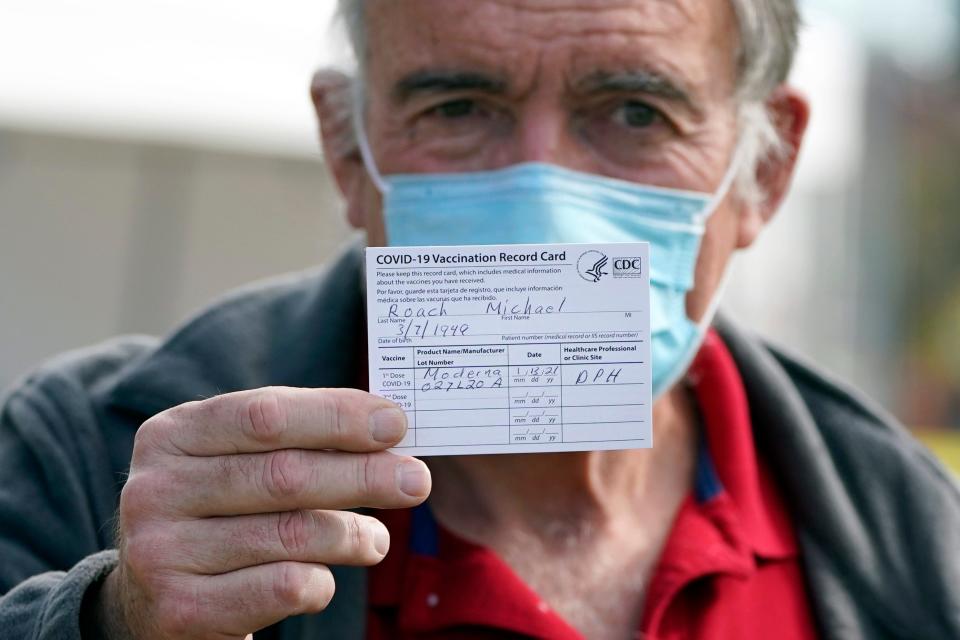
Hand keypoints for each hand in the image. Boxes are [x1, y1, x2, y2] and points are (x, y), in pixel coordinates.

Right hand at [98, 387, 428, 638]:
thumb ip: (293, 440)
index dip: (337, 416)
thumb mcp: (233, 462)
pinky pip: (280, 589)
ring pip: (289, 534)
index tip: (395, 423)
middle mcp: (156, 489)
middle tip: (415, 480)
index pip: (266, 414)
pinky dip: (319, 581)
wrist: (150, 599)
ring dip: (351, 534)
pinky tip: (326, 578)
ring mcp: (160, 551)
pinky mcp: (179, 609)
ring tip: (378, 540)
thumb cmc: (216, 513)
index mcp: (172, 434)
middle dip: (363, 475)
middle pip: (284, 474)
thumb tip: (387, 426)